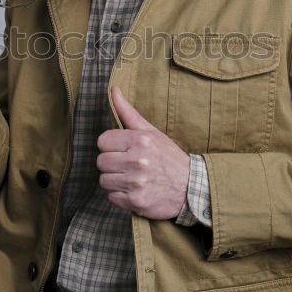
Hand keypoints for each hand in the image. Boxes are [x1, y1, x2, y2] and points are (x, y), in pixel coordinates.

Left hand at [97, 87, 189, 218]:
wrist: (191, 189)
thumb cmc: (168, 158)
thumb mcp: (151, 132)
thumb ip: (128, 113)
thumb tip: (113, 90)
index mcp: (141, 140)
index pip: (102, 141)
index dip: (111, 147)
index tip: (123, 151)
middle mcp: (138, 160)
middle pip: (101, 162)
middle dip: (112, 164)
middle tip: (128, 166)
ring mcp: (137, 182)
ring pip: (104, 180)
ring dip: (115, 181)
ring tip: (132, 179)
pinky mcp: (136, 201)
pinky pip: (112, 198)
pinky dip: (121, 196)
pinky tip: (135, 191)